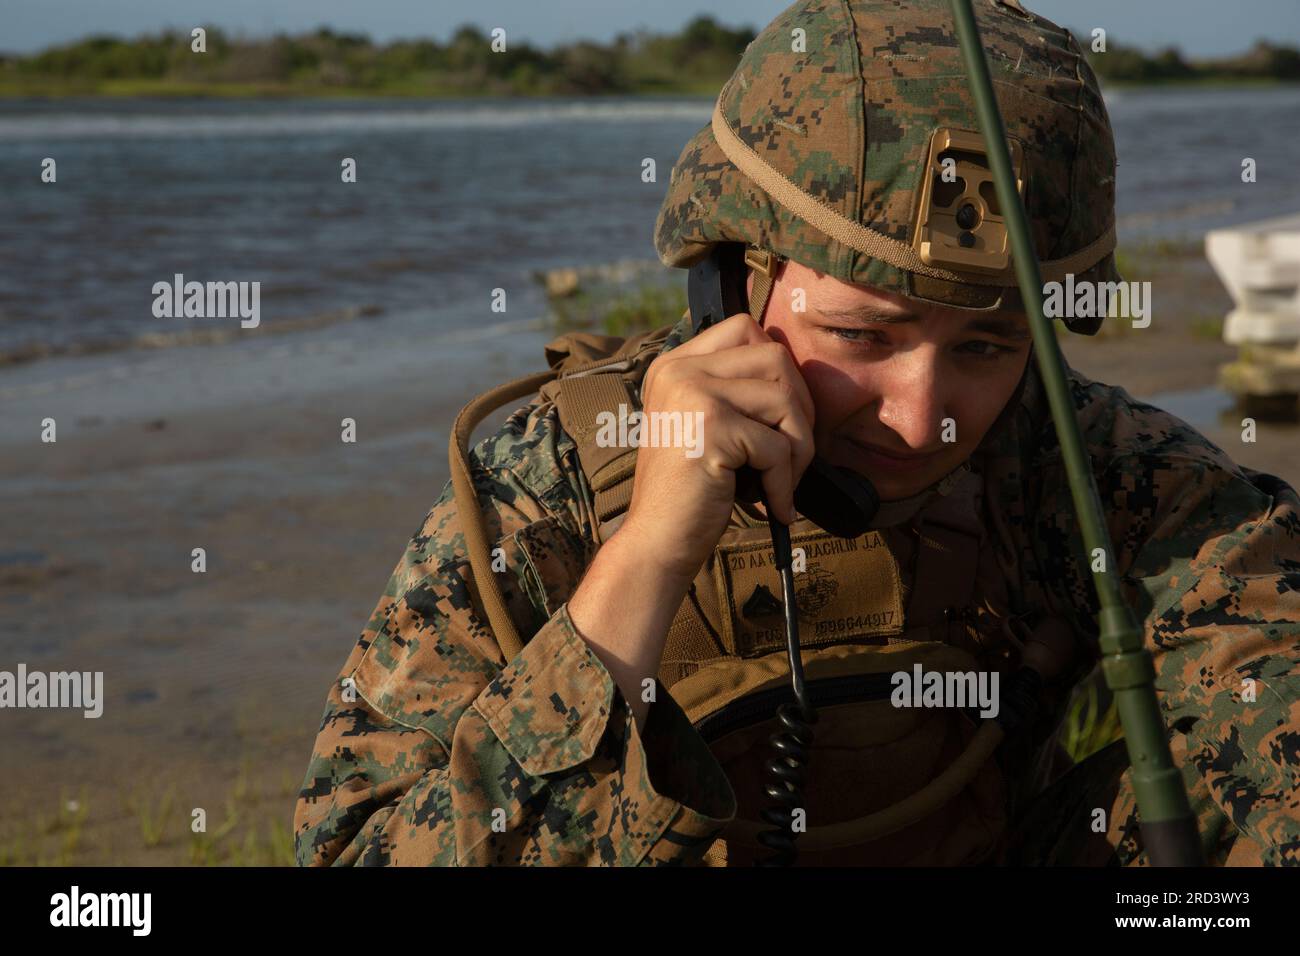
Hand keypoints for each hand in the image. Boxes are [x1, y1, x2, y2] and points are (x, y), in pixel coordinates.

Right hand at [612, 312, 815, 583]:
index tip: (777, 417)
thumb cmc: (690, 492)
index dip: (778, 369)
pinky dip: (785, 483)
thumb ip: (735, 390)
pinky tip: (772, 506)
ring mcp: (692, 394)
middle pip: (775, 356)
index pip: (744, 327)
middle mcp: (679, 370)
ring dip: (797, 447)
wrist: (656, 542)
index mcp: (674, 364)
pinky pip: (779, 446)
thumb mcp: (706, 425)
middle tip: (789, 455)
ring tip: (780, 482)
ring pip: (785, 397)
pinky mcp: (711, 427)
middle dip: (798, 409)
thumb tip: (798, 370)